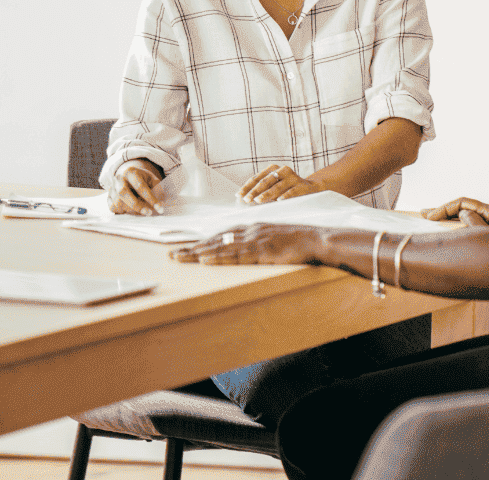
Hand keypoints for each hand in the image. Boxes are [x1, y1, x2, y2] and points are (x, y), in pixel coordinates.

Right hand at [109, 159, 164, 214]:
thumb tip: (160, 203)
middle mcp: (119, 179)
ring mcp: (112, 188)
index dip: (151, 198)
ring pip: (118, 202)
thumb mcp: (151, 179)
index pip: (140, 186)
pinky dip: (122, 211)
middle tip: (149, 213)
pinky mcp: (108, 196)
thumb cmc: (142, 178)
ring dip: (131, 210)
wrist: (127, 174)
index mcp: (131, 172)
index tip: (160, 208)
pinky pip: (113, 207)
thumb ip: (157, 189)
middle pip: (124, 193)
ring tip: (141, 212)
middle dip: (137, 205)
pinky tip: (130, 211)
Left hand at [170, 222, 322, 264]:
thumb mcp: (276, 238)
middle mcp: (249, 231)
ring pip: (220, 247)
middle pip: (215, 240)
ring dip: (198, 253)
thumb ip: (260, 242)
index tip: (187, 248)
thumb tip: (248, 251)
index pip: (222, 235)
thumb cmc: (299, 242)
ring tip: (179, 258)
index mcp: (252, 228)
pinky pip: (235, 255)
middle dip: (193, 248)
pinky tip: (204, 260)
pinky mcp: (261, 251)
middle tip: (172, 254)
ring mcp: (254, 240)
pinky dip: (218, 257)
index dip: (203, 242)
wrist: (317, 239)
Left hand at [238, 165, 323, 204]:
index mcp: (273, 169)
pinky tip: (279, 201)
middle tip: (247, 200)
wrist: (311, 188)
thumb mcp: (274, 187)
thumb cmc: (287, 189)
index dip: (247, 187)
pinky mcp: (302, 185)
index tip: (238, 195)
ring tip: (258, 200)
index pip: (257, 178)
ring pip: (277, 186)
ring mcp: (293, 177)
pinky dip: (285, 196)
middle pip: (266, 181)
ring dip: (267, 194)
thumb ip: (262, 191)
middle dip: (255, 191)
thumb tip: (244, 199)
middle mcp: (282, 170)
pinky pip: (292, 191)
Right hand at [421, 197, 488, 226]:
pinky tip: (446, 229)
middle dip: (442, 211)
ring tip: (430, 219)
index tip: (430, 217)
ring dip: (447, 219)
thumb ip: (475, 223)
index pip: (462, 203)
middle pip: (461, 208)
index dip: (444, 208)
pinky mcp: (488, 234)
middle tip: (424, 213)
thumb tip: (462, 213)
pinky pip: (469, 226)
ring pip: (464, 217)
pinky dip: (455, 227)